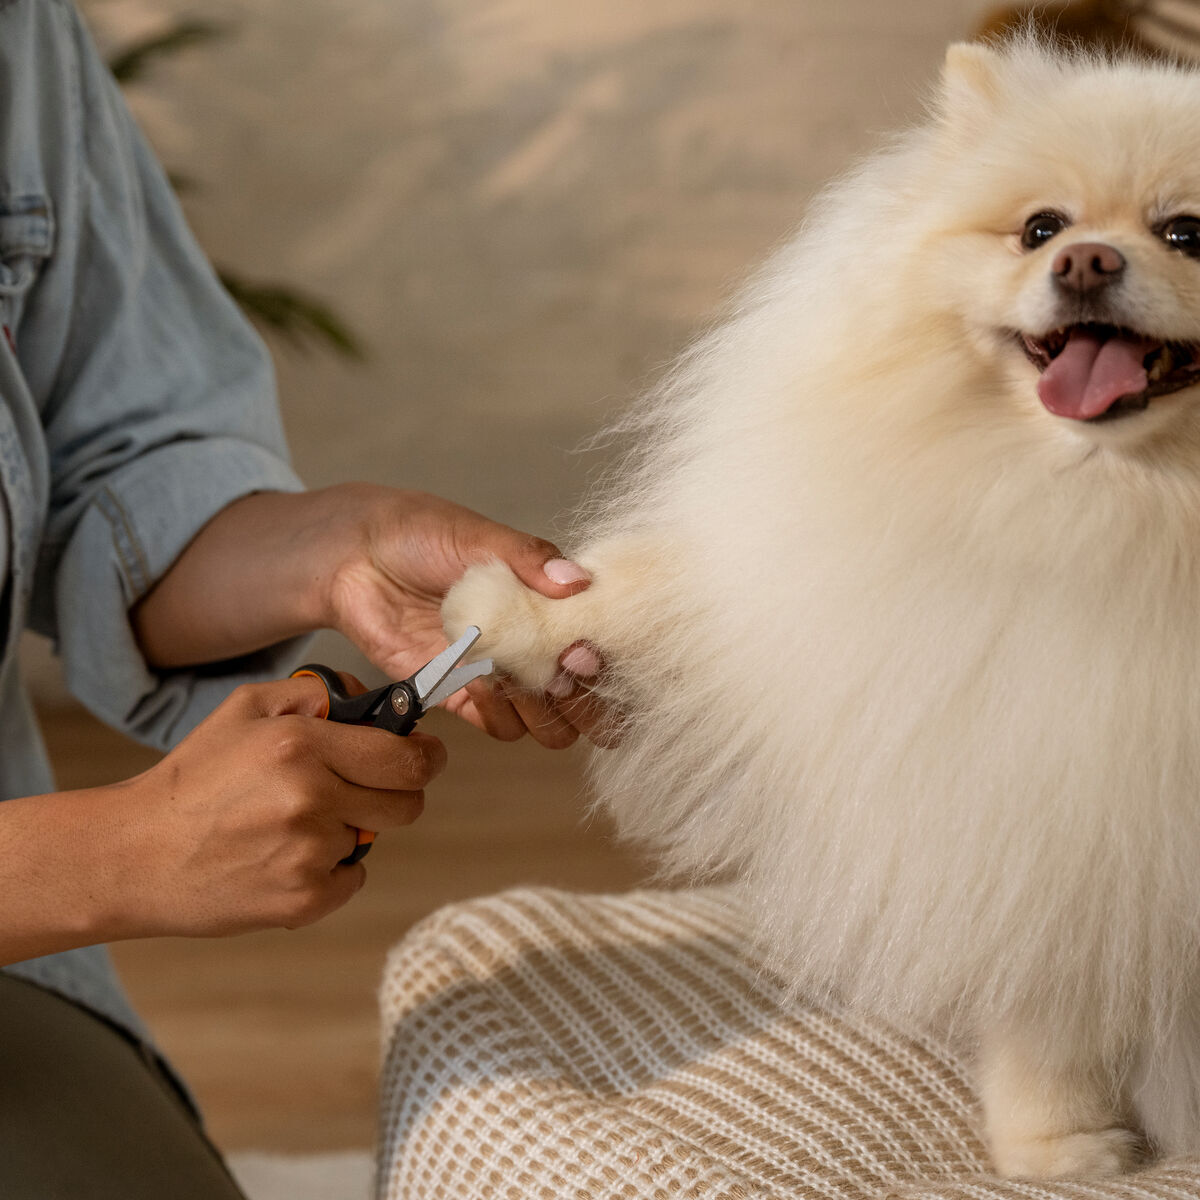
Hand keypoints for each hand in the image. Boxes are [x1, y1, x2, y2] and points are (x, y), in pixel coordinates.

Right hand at [99, 673, 444, 939]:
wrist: (137, 855)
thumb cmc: (194, 779)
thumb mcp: (245, 709)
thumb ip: (313, 694)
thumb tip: (370, 700)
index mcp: (302, 745)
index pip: (405, 756)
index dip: (425, 756)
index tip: (425, 754)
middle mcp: (312, 798)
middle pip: (407, 802)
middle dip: (396, 793)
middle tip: (361, 789)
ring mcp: (310, 853)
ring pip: (372, 837)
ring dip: (349, 828)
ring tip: (292, 824)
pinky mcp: (304, 899)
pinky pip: (351, 877)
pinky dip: (330, 870)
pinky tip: (283, 857)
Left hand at [321, 485, 616, 746]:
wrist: (355, 557)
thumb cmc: (421, 534)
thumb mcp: (480, 538)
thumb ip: (530, 559)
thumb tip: (578, 580)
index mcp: (550, 603)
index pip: (599, 643)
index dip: (605, 660)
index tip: (584, 652)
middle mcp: (533, 644)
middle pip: (584, 699)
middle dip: (585, 702)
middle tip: (560, 675)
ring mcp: (499, 674)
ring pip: (546, 723)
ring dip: (540, 710)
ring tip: (511, 675)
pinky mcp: (462, 696)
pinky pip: (500, 725)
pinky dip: (497, 712)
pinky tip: (477, 681)